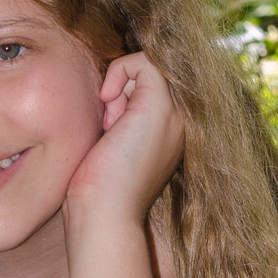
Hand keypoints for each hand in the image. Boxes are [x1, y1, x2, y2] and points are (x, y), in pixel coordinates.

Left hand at [64, 51, 183, 223]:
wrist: (104, 216)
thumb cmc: (98, 193)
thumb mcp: (113, 147)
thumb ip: (120, 121)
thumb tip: (110, 93)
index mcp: (171, 135)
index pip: (154, 90)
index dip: (127, 94)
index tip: (108, 124)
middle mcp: (179, 124)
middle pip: (153, 77)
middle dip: (123, 90)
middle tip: (107, 124)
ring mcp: (174, 115)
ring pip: (151, 67)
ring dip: (121, 85)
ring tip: (109, 122)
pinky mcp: (159, 107)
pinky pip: (145, 61)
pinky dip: (121, 70)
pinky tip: (107, 100)